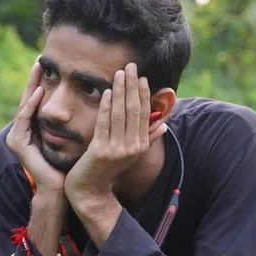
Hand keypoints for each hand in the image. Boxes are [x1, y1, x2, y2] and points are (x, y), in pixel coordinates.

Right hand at [6, 59, 65, 193]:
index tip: (50, 65)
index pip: (38, 101)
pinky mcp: (17, 143)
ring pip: (24, 106)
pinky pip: (24, 119)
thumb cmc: (70, 163)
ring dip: (31, 87)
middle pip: (28, 100)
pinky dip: (31, 105)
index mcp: (33, 129)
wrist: (62, 187)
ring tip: (37, 69)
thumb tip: (89, 98)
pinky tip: (38, 92)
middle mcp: (22, 132)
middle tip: (39, 60)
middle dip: (34, 80)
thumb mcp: (71, 135)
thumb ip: (70, 119)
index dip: (42, 83)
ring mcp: (17, 137)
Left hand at [64, 63, 166, 205]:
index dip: (143, 94)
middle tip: (130, 66)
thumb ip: (147, 138)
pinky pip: (104, 123)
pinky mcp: (101, 150)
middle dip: (132, 86)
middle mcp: (132, 146)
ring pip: (120, 114)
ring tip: (119, 73)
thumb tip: (164, 125)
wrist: (90, 190)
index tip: (141, 76)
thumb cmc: (108, 168)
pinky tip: (107, 92)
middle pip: (134, 110)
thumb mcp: (131, 153)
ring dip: (120, 91)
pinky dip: (106, 106)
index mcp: (141, 145)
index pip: (144, 114)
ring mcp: (117, 149)